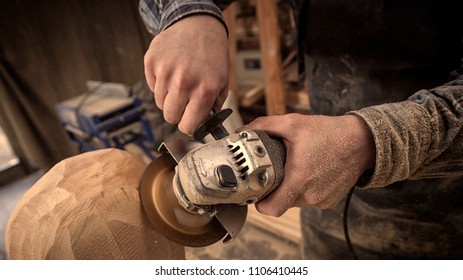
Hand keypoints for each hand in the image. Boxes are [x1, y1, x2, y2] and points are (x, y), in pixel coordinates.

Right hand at [144, 15, 229, 135]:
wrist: (199, 25)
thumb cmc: (212, 54)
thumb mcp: (222, 81)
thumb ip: (213, 105)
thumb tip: (203, 124)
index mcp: (204, 90)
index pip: (187, 126)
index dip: (189, 126)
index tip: (189, 122)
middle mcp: (184, 82)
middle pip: (169, 117)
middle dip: (177, 114)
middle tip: (184, 102)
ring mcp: (165, 71)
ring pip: (159, 103)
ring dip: (169, 98)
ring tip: (180, 82)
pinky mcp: (151, 62)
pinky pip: (152, 86)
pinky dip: (160, 83)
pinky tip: (171, 71)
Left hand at [239, 113, 375, 216]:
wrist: (362, 142)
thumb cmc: (329, 133)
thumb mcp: (293, 123)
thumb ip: (265, 126)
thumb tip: (243, 129)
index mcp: (299, 179)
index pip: (272, 208)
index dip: (260, 204)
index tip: (256, 194)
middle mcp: (311, 194)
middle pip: (282, 203)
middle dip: (275, 190)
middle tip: (274, 174)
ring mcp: (322, 200)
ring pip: (296, 202)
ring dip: (291, 190)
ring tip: (294, 170)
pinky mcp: (330, 201)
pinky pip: (310, 200)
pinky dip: (305, 190)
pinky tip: (309, 174)